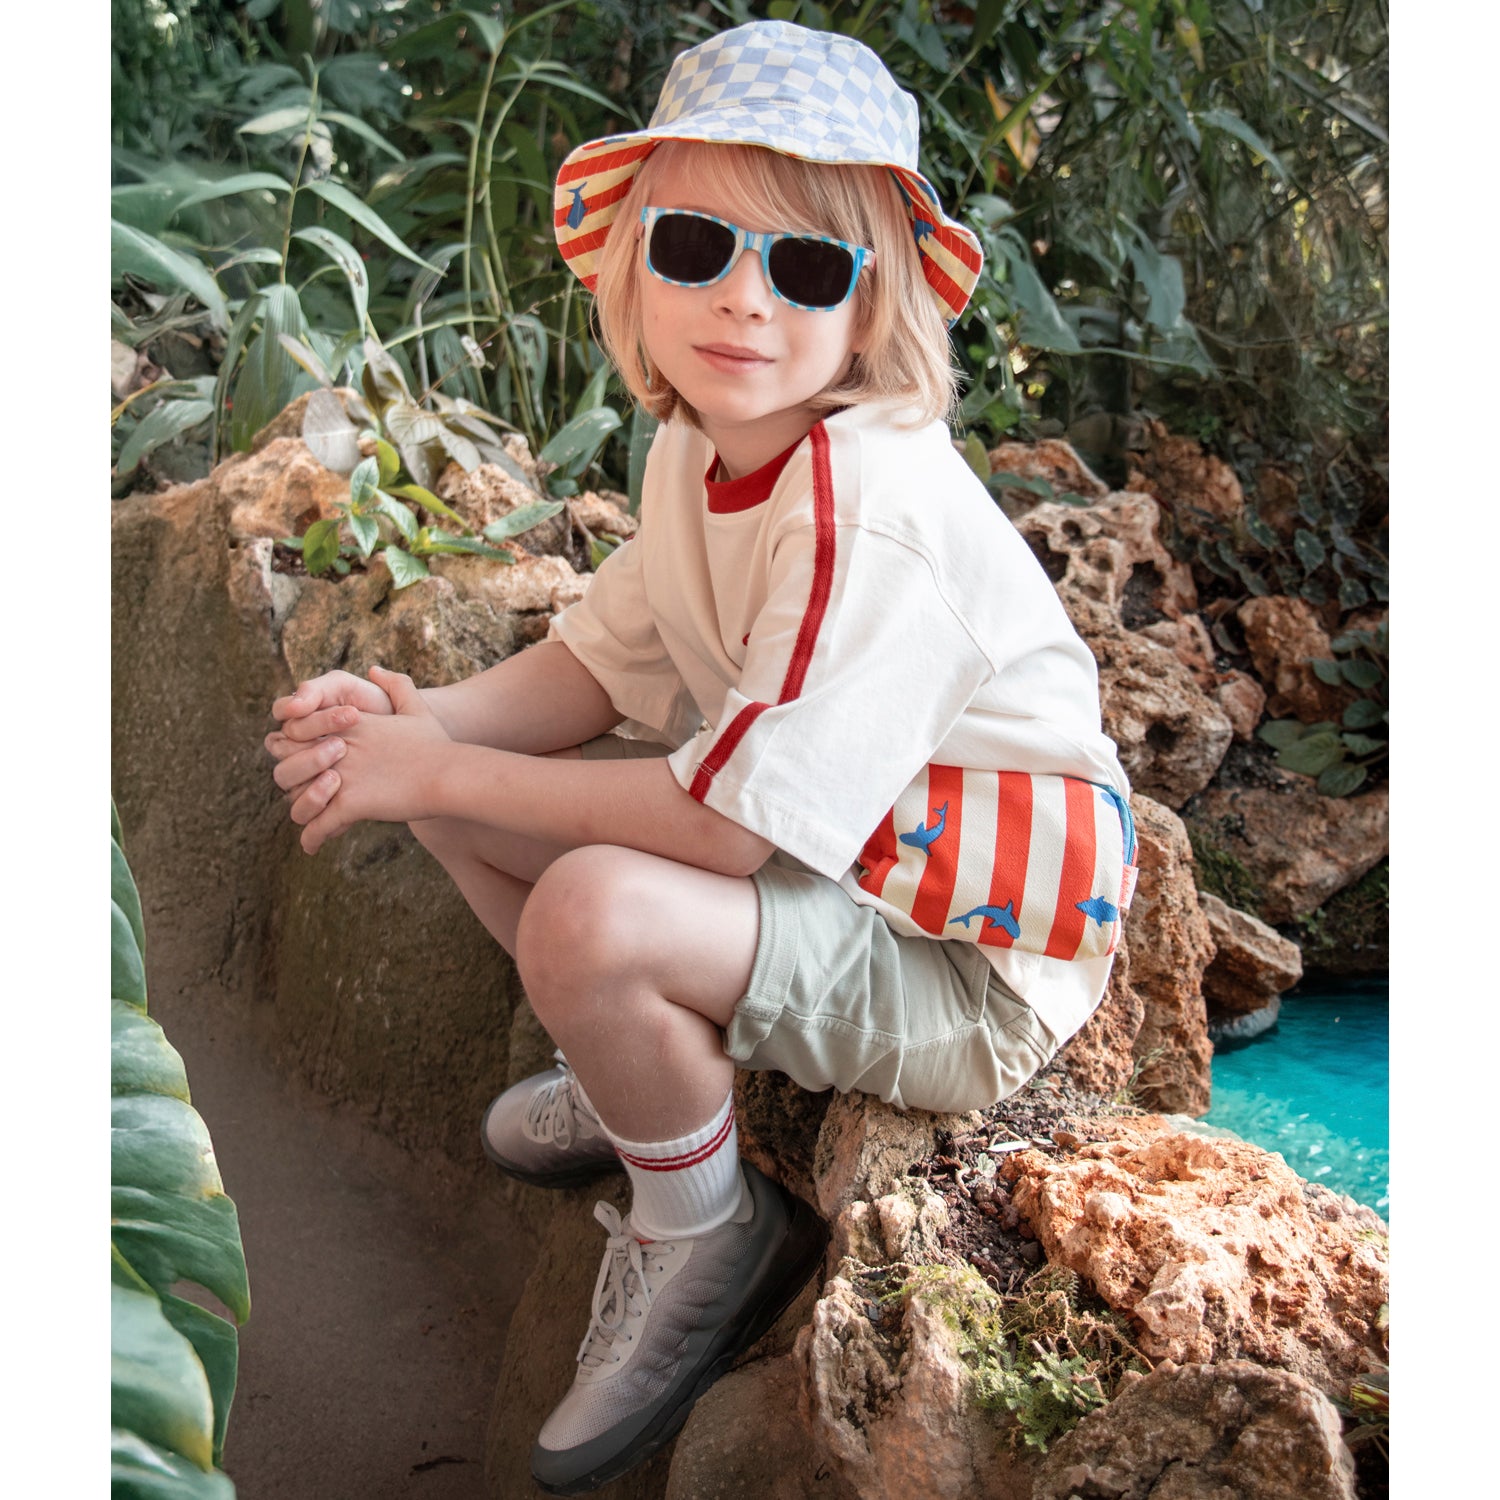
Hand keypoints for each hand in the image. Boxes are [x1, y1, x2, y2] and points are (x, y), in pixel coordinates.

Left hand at [290, 666, 451, 853]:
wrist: (451, 774)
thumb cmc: (437, 745)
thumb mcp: (417, 707)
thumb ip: (395, 684)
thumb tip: (375, 669)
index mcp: (347, 726)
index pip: (296, 729)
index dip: (292, 746)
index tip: (301, 760)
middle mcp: (338, 749)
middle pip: (285, 762)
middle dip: (290, 778)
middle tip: (301, 791)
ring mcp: (342, 777)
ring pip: (295, 798)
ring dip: (301, 810)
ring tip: (311, 820)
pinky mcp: (351, 804)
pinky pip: (316, 826)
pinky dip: (311, 839)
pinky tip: (314, 846)